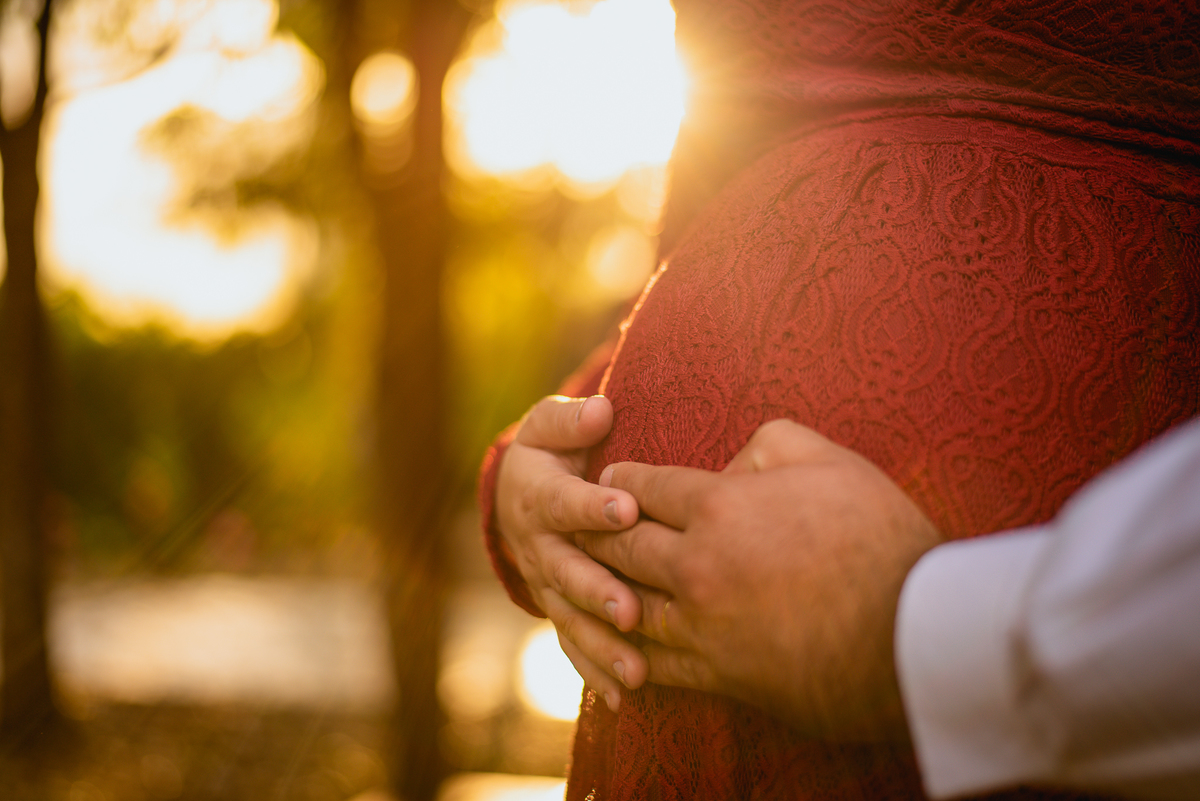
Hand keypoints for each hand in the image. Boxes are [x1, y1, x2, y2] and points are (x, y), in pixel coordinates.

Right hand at [495, 395, 648, 709]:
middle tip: (628, 609)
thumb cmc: (552, 452)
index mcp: (538, 496)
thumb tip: (600, 410)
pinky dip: (596, 672)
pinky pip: (574, 645)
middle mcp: (539, 547)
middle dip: (596, 590)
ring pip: (571, 619)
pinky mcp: (559, 611)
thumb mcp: (550, 425)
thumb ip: (571, 420)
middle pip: (566, 571)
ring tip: (637, 670)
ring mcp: (548, 585)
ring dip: (602, 645)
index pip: (563, 501)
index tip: (624, 508)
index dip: (590, 506)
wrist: (522, 494)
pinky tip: (626, 696)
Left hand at [577, 419, 943, 738]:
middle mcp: (695, 567)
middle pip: (619, 544)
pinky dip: (627, 653)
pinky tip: (618, 646)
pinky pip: (654, 664)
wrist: (915, 634)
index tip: (610, 476)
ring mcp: (702, 627)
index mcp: (718, 507)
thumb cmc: (881, 536)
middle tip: (575, 521)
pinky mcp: (719, 676)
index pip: (643, 485)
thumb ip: (766, 443)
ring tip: (585, 581)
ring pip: (625, 606)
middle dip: (593, 529)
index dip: (620, 477)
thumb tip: (731, 462)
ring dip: (599, 591)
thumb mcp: (828, 459)